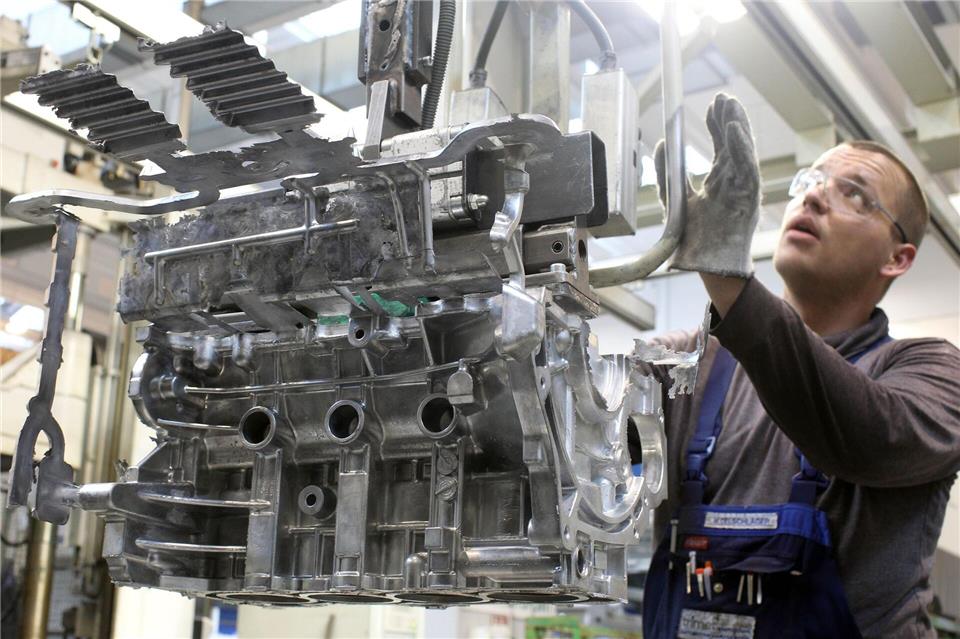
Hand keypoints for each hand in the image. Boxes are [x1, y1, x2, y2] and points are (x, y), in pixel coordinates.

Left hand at [655, 93, 760, 277]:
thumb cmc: (693, 239)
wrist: (702, 265)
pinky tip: (734, 130)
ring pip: (743, 151)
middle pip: (734, 143)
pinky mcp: (748, 199)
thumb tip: (662, 143)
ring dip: (737, 126)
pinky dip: (741, 148)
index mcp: (719, 182)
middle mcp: (733, 182)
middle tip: (722, 97)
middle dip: (729, 119)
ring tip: (730, 104)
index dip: (717, 125)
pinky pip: (747, 168)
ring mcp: (743, 189)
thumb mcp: (674, 199)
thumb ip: (668, 172)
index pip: (721, 146)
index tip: (710, 105)